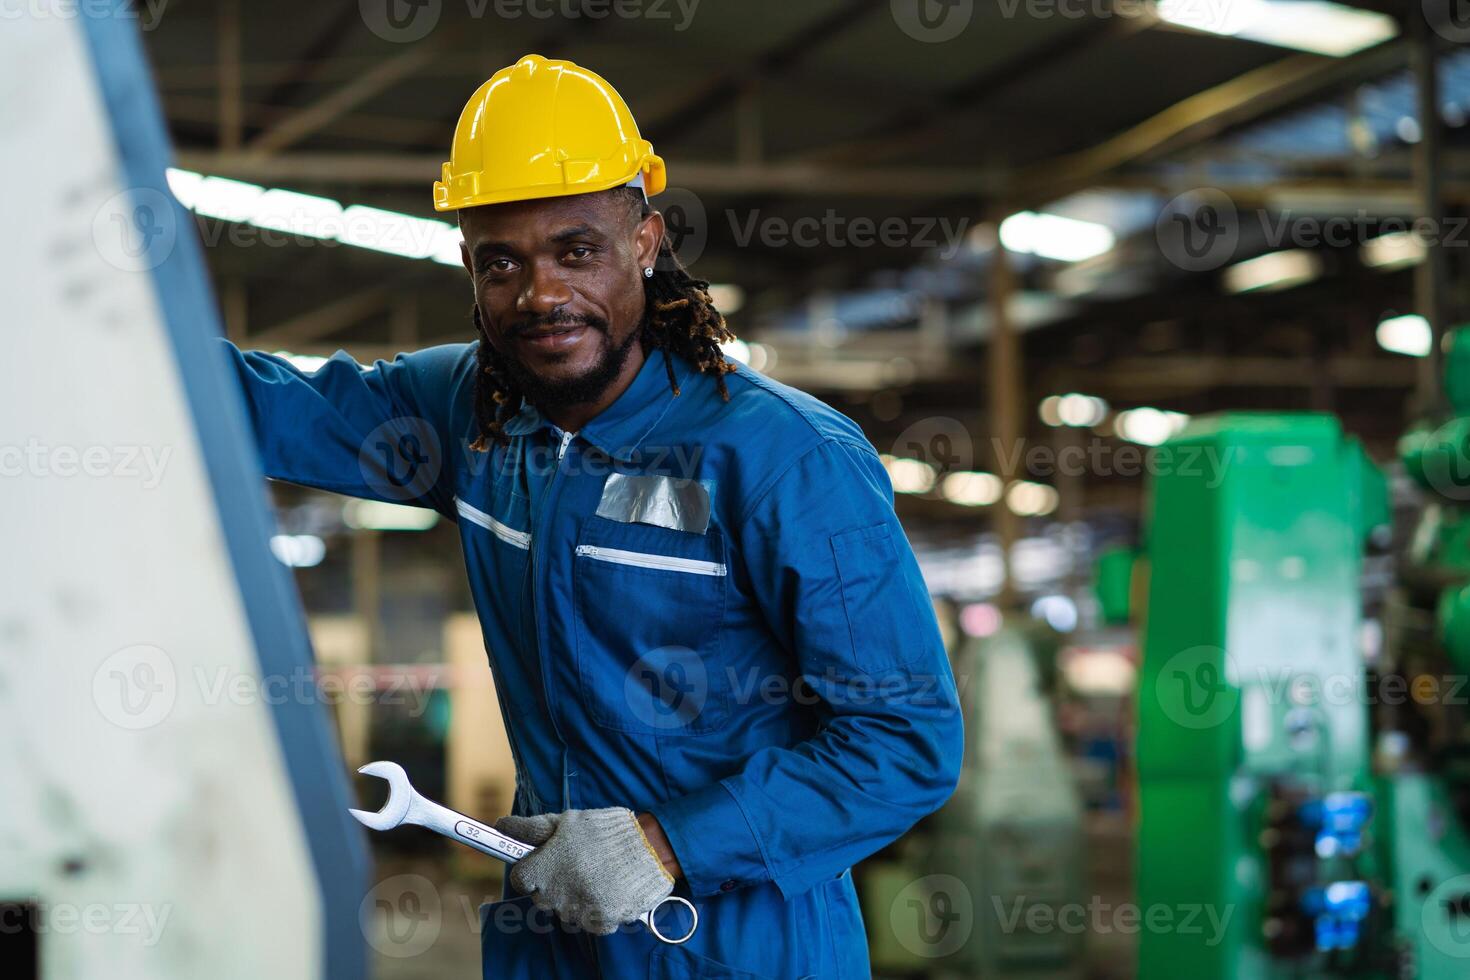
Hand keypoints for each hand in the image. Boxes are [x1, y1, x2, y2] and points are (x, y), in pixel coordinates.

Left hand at [496, 807, 674, 934]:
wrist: (648, 848)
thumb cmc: (604, 831)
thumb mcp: (567, 822)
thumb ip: (532, 828)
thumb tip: (501, 825)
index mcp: (545, 868)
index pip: (520, 879)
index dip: (531, 869)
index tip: (544, 862)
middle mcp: (558, 894)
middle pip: (541, 897)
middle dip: (552, 883)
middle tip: (574, 865)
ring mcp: (578, 911)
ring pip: (564, 910)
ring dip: (573, 897)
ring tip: (594, 874)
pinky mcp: (600, 922)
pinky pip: (588, 922)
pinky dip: (594, 910)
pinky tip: (606, 889)